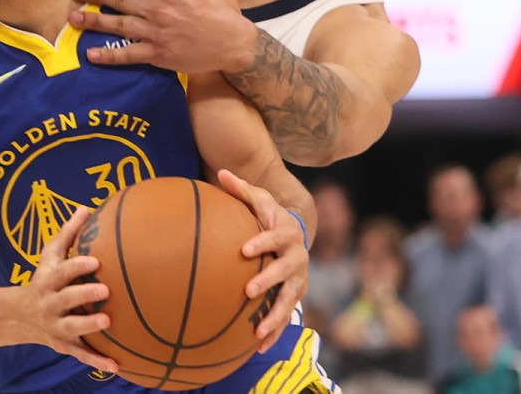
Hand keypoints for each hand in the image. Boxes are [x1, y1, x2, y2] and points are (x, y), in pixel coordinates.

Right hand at [22, 208, 117, 373]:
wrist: (19, 317)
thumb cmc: (44, 279)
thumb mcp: (50, 256)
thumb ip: (68, 233)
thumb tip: (87, 207)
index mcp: (48, 281)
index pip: (61, 272)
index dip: (76, 266)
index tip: (95, 261)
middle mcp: (49, 305)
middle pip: (64, 300)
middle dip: (83, 295)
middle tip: (106, 291)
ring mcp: (55, 327)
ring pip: (71, 328)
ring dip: (88, 327)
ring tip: (108, 323)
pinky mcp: (64, 345)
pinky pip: (81, 354)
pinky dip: (97, 361)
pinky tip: (116, 366)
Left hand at [68, 0, 254, 72]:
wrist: (229, 41)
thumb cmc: (212, 7)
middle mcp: (157, 9)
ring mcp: (155, 33)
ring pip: (118, 26)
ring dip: (94, 22)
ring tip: (74, 18)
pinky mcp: (157, 55)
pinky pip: (128, 55)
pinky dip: (109, 56)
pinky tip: (91, 54)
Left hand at [217, 169, 308, 352]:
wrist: (293, 234)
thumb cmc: (268, 215)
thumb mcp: (258, 199)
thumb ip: (241, 189)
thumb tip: (221, 172)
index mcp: (287, 233)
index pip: (277, 237)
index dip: (263, 242)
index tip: (245, 249)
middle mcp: (298, 258)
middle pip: (287, 270)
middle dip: (270, 280)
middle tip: (249, 290)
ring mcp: (299, 280)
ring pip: (290, 300)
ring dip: (276, 315)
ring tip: (258, 331)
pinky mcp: (294, 296)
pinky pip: (286, 316)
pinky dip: (275, 331)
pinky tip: (258, 348)